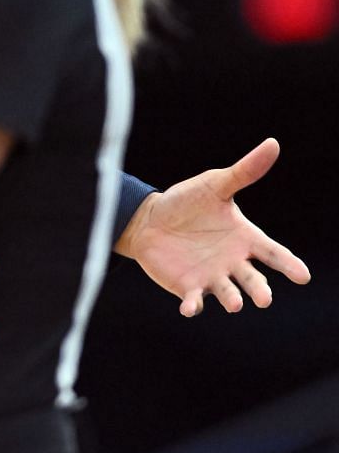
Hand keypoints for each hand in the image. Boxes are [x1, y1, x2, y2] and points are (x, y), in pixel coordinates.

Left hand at [118, 138, 310, 316]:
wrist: (150, 219)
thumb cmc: (188, 202)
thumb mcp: (215, 185)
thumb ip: (244, 171)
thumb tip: (273, 144)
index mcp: (245, 238)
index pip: (273, 253)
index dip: (288, 265)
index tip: (303, 276)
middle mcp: (233, 262)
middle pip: (253, 279)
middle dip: (259, 290)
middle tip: (264, 299)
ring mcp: (212, 277)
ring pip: (228, 293)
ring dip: (231, 299)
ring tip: (235, 304)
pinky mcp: (188, 287)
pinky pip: (194, 300)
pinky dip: (194, 306)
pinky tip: (190, 308)